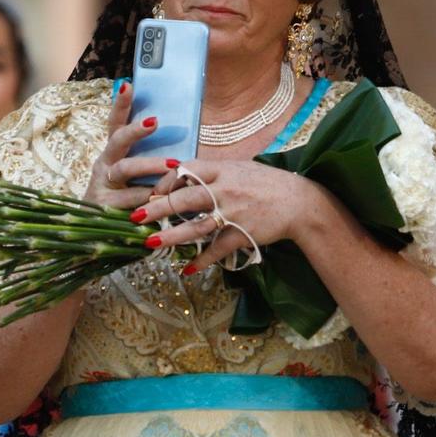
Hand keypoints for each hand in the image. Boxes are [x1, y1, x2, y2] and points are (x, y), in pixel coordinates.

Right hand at [83, 82, 177, 209]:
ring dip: (150, 165)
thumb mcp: (134, 179)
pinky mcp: (104, 205)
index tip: (128, 85)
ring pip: (125, 168)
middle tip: (154, 121)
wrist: (95, 233)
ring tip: (173, 165)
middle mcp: (104, 164)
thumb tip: (182, 151)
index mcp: (113, 154)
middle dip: (135, 130)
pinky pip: (131, 198)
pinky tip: (164, 199)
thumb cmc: (124, 201)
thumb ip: (150, 163)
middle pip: (117, 140)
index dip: (120, 105)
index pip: (115, 123)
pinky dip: (149, 198)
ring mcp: (102, 184)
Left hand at [135, 160, 324, 275]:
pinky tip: (187, 269)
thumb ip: (213, 171)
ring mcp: (234, 213)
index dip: (165, 181)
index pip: (186, 170)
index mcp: (222, 170)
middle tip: (135, 217)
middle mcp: (225, 190)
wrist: (299, 202)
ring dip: (171, 237)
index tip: (152, 193)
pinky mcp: (243, 234)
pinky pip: (218, 249)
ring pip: (197, 226)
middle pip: (185, 198)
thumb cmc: (267, 183)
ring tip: (150, 244)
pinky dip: (203, 260)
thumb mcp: (239, 168)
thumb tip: (184, 171)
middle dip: (157, 208)